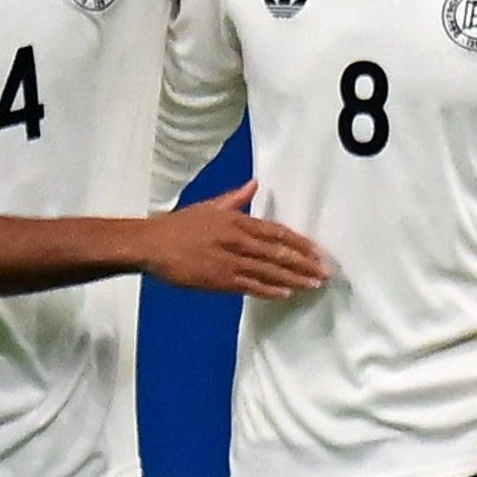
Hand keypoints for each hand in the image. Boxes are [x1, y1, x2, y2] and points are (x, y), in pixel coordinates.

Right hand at [139, 179, 328, 298]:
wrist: (151, 245)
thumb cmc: (179, 225)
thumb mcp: (209, 206)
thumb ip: (236, 197)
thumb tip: (255, 183)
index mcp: (236, 220)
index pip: (276, 231)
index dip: (299, 242)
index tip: (317, 251)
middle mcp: (237, 239)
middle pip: (278, 252)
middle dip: (304, 263)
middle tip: (325, 272)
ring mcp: (228, 261)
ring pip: (268, 270)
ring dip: (293, 278)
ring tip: (313, 284)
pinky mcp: (218, 280)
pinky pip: (250, 285)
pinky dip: (269, 289)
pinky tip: (286, 293)